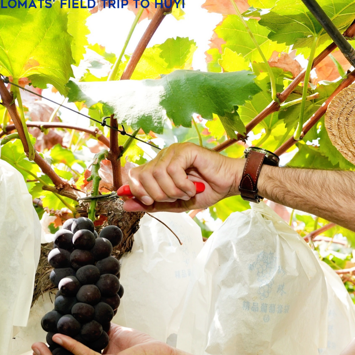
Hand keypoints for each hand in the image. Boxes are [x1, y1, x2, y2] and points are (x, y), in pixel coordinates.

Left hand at [122, 143, 244, 211]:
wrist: (228, 184)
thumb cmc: (205, 191)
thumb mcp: (175, 203)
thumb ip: (152, 204)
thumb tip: (125, 205)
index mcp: (158, 167)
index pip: (134, 175)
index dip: (137, 191)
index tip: (150, 202)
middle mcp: (163, 157)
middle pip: (142, 175)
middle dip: (157, 194)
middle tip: (174, 197)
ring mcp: (174, 151)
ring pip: (157, 174)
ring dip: (172, 190)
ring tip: (187, 192)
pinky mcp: (185, 150)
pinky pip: (172, 170)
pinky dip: (182, 184)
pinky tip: (193, 187)